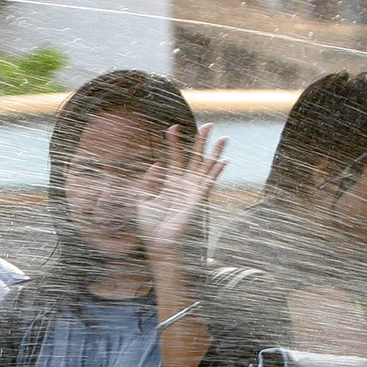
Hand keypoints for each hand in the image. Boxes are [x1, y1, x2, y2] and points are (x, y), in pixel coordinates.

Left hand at [136, 123, 226, 261]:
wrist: (158, 242)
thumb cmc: (150, 225)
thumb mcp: (142, 199)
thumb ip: (147, 181)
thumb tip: (156, 165)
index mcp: (170, 183)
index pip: (175, 157)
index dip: (174, 142)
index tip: (173, 127)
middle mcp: (184, 184)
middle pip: (195, 158)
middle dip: (202, 142)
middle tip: (209, 125)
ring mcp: (193, 191)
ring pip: (206, 167)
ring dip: (215, 153)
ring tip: (223, 137)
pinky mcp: (198, 199)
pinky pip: (209, 182)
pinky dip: (216, 171)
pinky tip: (224, 160)